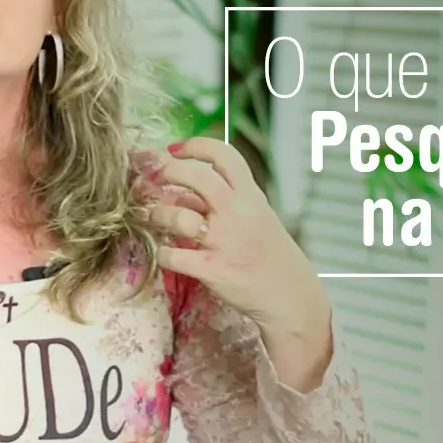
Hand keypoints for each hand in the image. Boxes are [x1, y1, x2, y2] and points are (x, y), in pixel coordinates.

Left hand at [144, 137, 330, 338]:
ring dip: (157, 214)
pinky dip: (161, 253)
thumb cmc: (270, 255)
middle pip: (196, 177)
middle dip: (168, 171)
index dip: (196, 146)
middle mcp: (239, 213)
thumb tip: (177, 191)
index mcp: (251, 196)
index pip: (225, 155)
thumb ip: (220, 202)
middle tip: (154, 178)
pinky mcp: (213, 270)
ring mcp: (226, 241)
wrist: (290, 296)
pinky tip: (163, 253)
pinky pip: (173, 256)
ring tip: (152, 216)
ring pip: (178, 216)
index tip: (175, 148)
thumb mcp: (255, 218)